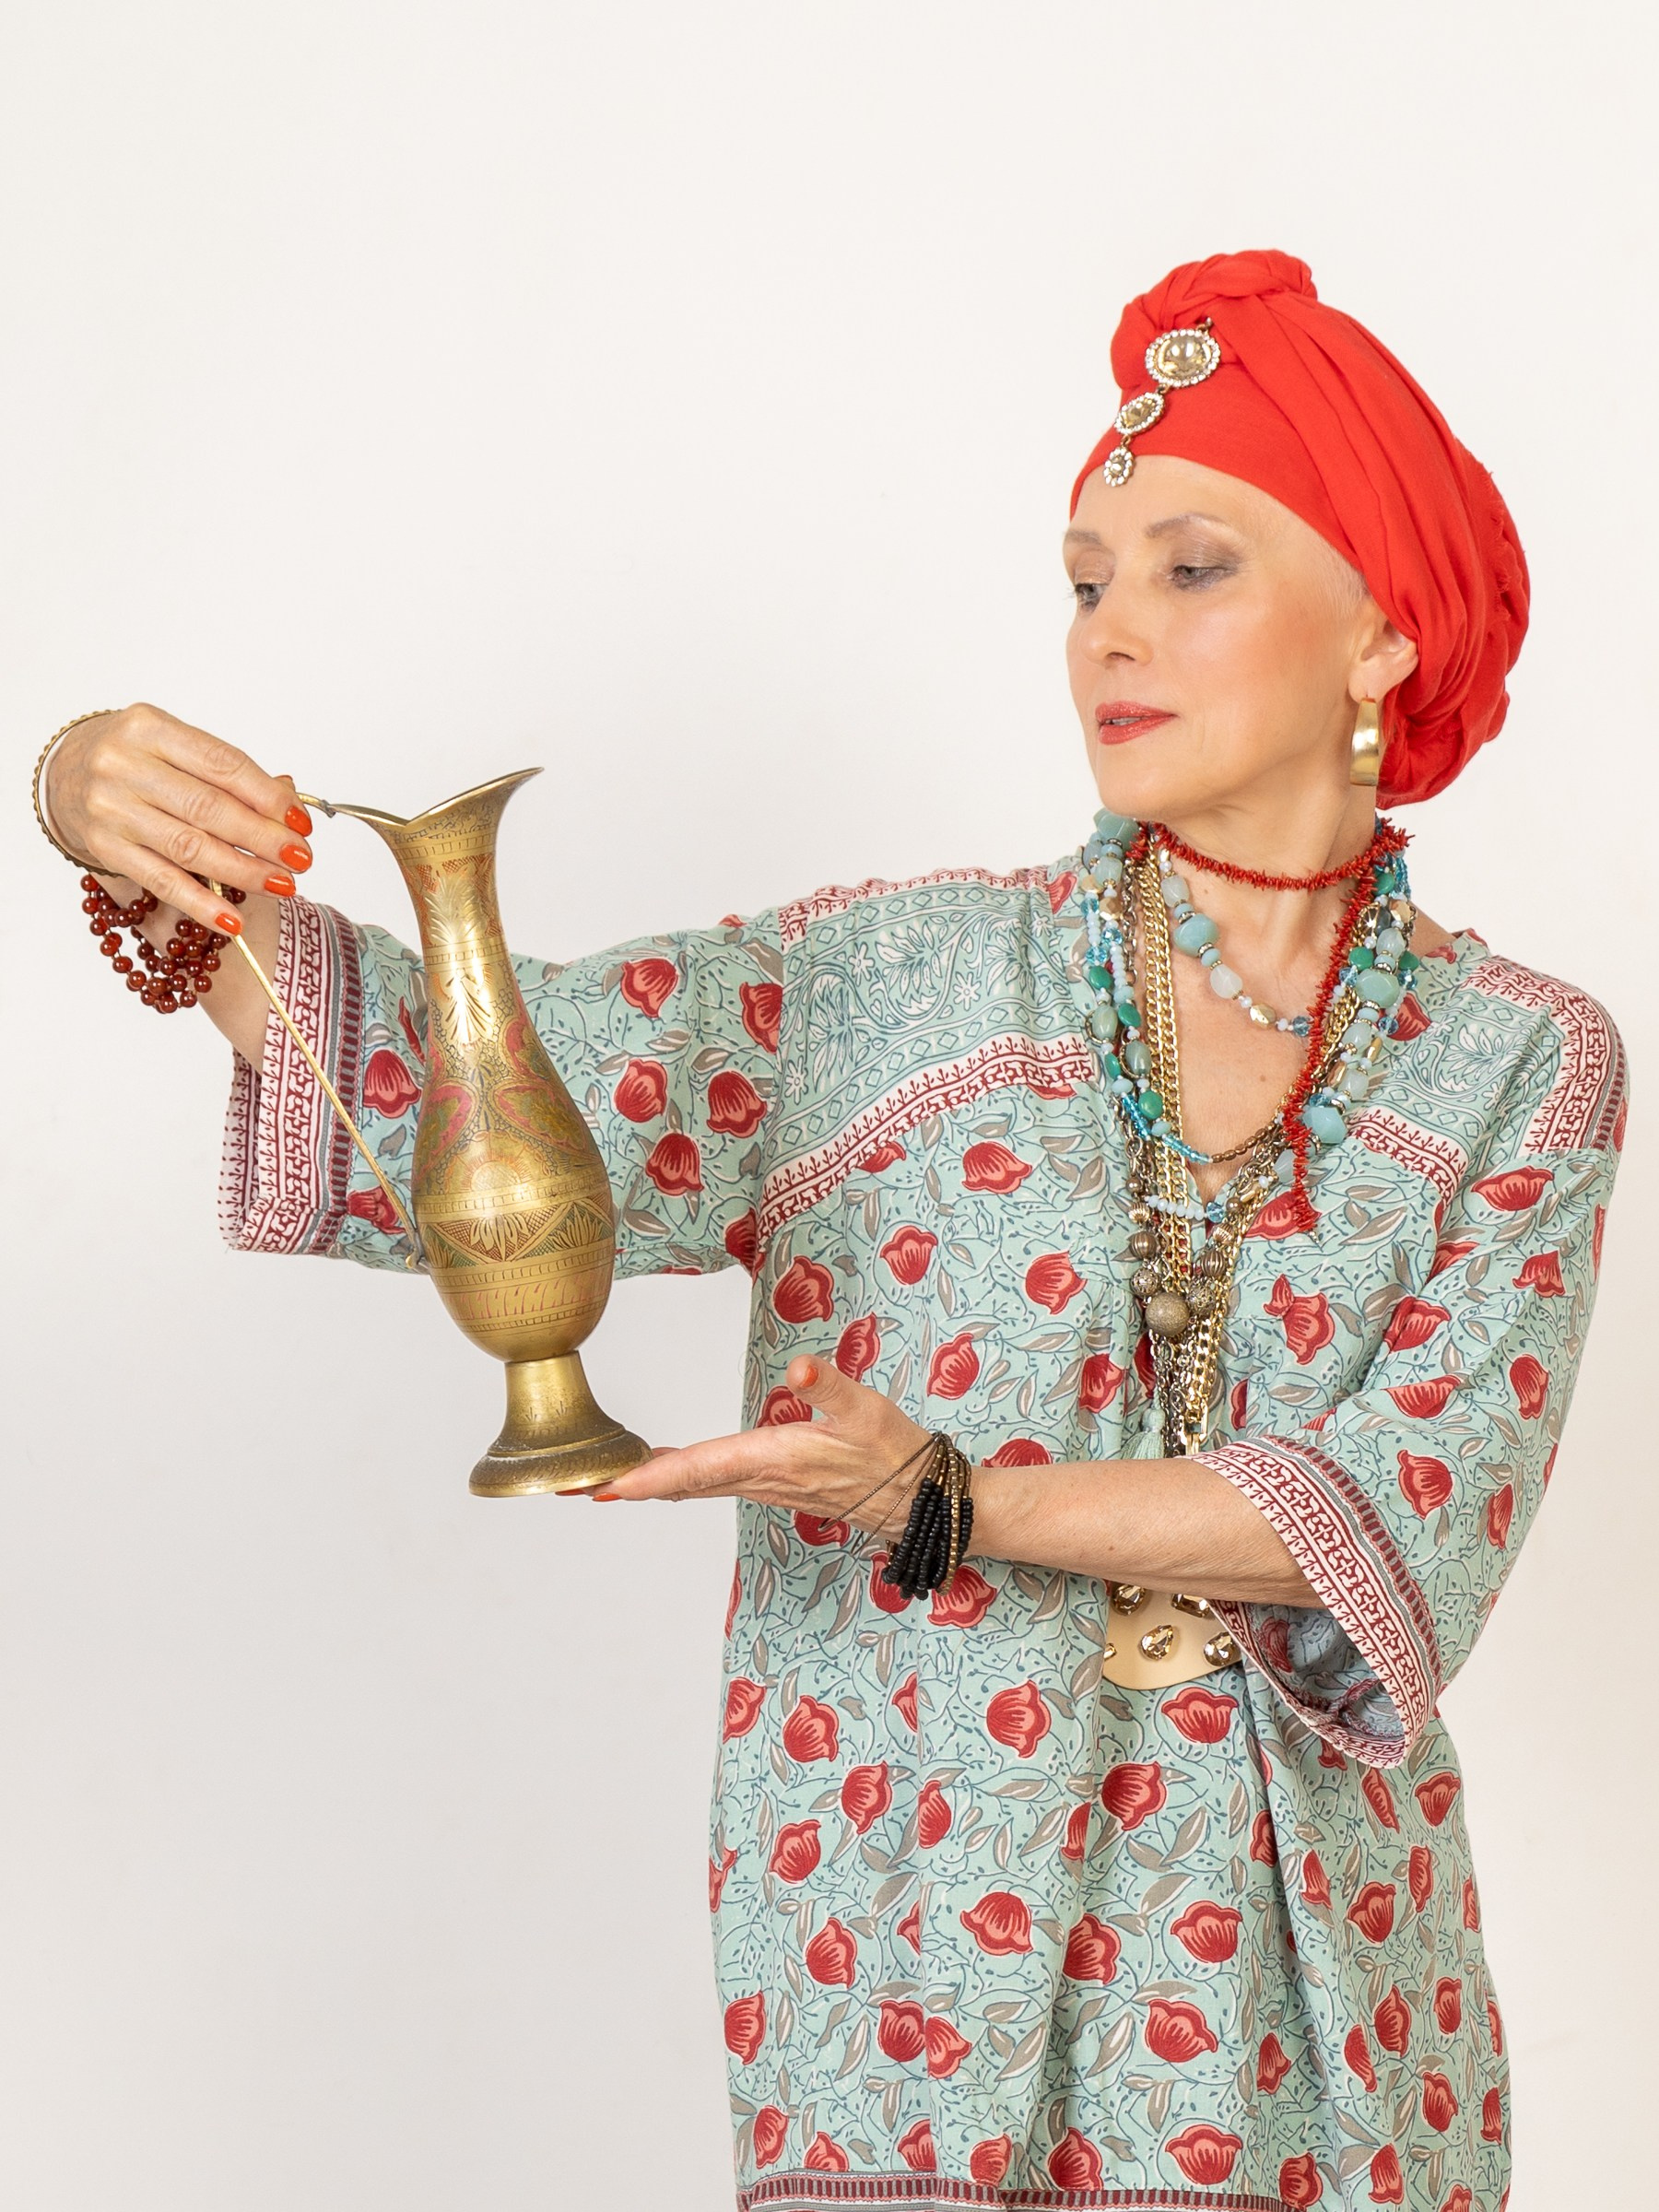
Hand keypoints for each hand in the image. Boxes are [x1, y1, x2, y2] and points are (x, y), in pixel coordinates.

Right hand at [44, 703, 312, 935]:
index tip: (300, 823)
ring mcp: (111, 808)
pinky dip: (201, 903)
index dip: (269, 797)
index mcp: (150, 727)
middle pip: (210, 808)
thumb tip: (289, 802)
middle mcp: (124, 765)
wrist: (63, 774)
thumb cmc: (133, 760)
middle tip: (301, 859)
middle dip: (264, 838)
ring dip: (244, 871)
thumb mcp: (173, 746)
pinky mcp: (104, 848)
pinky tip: (232, 920)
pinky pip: (161, 881)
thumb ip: (226, 772)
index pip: (223, 764)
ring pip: (190, 847)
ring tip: (281, 884)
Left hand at [589, 1355, 937, 1536]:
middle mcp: (762, 1478)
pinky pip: (715, 1485)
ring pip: (697, 1487)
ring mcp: (767, 1487)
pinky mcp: (776, 1486)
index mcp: (776, 1457)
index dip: (650, 1478)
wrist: (922, 1504)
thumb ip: (830, 1385)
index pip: (700, 1468)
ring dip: (650, 1484)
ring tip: (604, 1480)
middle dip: (631, 1486)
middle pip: (684, 1484)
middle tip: (577, 1487)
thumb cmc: (896, 1453)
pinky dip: (681, 1481)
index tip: (607, 1487)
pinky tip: (666, 1475)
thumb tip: (799, 1368)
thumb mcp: (868, 1410)